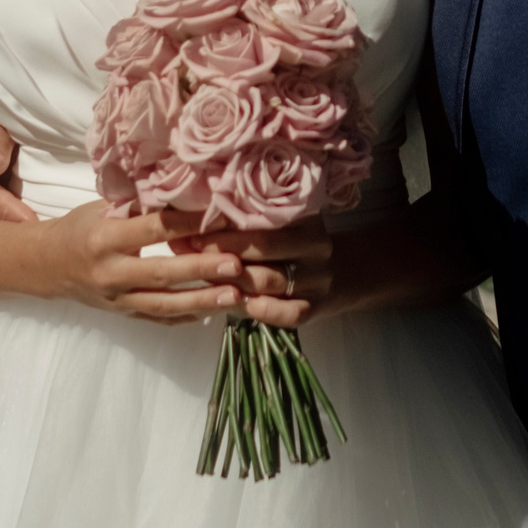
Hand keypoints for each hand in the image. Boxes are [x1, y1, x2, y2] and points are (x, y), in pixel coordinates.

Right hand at [39, 203, 246, 323]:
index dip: (185, 224)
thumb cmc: (79, 227)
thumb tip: (181, 189)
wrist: (46, 266)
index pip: (151, 230)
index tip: (218, 218)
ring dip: (201, 301)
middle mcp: (111, 273)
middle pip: (161, 273)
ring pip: (164, 305)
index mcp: (104, 239)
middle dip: (200, 269)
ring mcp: (117, 299)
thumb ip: (137, 204)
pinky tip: (214, 311)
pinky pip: (158, 319)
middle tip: (235, 264)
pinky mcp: (123, 315)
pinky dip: (187, 316)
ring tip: (235, 295)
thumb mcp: (100, 208)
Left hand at [171, 217, 332, 326]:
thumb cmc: (294, 246)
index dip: (223, 222)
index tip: (191, 224)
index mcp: (305, 217)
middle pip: (263, 246)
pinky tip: (235, 303)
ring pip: (268, 279)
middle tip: (187, 247)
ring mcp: (317, 279)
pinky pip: (283, 312)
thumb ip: (246, 220)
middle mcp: (315, 245)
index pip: (261, 217)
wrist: (340, 275)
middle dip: (220, 248)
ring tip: (201, 275)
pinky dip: (257, 309)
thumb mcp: (281, 225)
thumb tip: (190, 216)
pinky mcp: (315, 308)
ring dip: (230, 279)